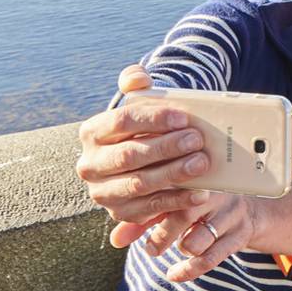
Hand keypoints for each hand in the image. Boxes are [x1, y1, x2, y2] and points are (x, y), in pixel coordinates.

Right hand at [77, 65, 213, 231]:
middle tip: (197, 139)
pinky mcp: (121, 212)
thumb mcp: (137, 103)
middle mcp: (91, 165)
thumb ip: (135, 82)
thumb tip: (137, 78)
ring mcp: (104, 192)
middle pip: (130, 155)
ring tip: (201, 163)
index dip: (152, 120)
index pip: (121, 122)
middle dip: (166, 148)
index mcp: (91, 132)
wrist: (142, 159)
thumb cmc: (143, 128)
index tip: (182, 118)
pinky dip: (177, 201)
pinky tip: (200, 192)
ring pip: (140, 183)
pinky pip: (151, 208)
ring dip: (173, 174)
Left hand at [128, 192, 267, 281]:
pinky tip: (174, 273)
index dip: (149, 212)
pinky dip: (189, 271)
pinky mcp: (241, 234)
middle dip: (163, 236)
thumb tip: (115, 241)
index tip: (140, 233)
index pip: (168, 190)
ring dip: (181, 248)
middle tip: (151, 249)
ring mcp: (230, 213)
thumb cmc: (199, 205)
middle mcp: (215, 192)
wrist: (248, 209)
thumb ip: (144, 219)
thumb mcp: (173, 204)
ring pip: (199, 239)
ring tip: (177, 248)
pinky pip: (212, 258)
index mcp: (194, 176)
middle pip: (184, 213)